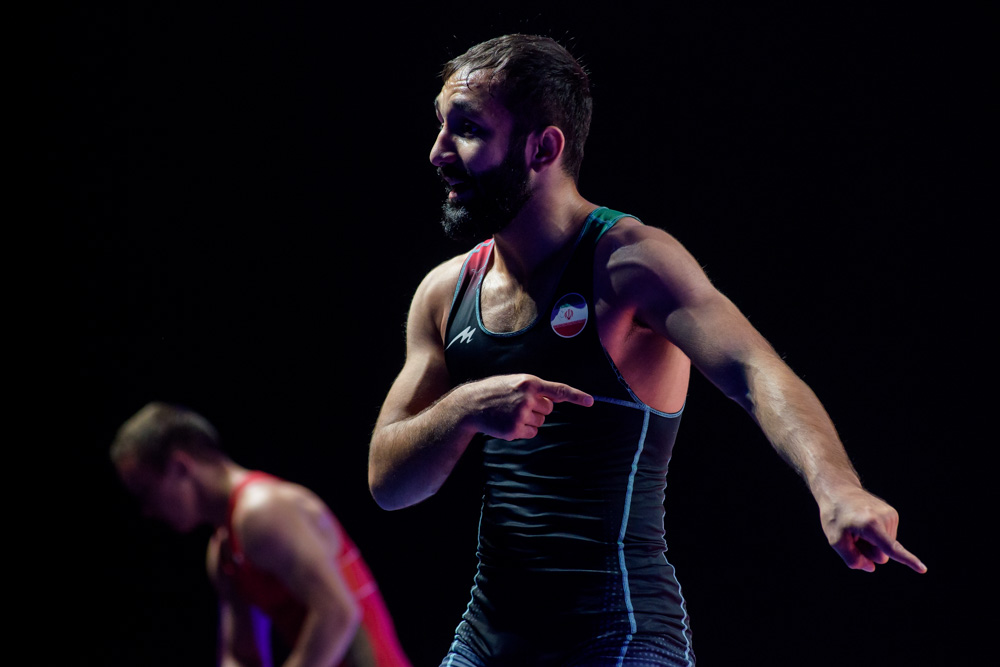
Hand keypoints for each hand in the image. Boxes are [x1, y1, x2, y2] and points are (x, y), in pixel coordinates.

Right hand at [464, 374, 593, 439]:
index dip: (576, 396)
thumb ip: (536, 388)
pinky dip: (523, 430)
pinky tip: (508, 422)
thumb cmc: (496, 391)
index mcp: (529, 382)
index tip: (590, 401)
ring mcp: (521, 414)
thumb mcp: (516, 382)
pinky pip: (531, 433)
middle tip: (518, 404)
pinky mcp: (515, 429)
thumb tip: (558, 398)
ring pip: (540, 422)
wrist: (472, 404)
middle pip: (548, 409)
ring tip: (510, 412)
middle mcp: (527, 397)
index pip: (558, 390)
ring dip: (529, 420)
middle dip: (538, 408)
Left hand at [820, 486, 926, 572]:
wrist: (838, 488)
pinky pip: (887, 538)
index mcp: (870, 524)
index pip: (890, 547)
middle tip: (852, 534)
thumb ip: (852, 558)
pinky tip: (864, 523)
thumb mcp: (835, 539)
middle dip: (868, 551)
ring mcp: (891, 514)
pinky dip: (875, 535)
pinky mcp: (893, 514)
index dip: (907, 560)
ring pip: (886, 547)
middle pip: (882, 555)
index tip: (922, 569)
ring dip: (870, 542)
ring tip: (857, 526)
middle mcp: (885, 518)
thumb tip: (872, 567)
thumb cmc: (834, 515)